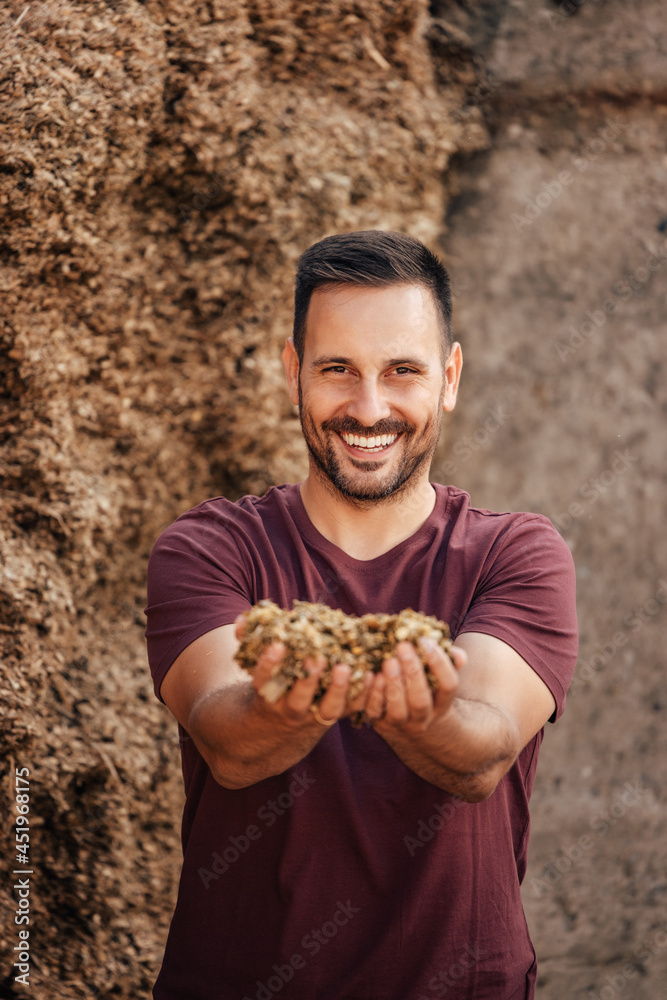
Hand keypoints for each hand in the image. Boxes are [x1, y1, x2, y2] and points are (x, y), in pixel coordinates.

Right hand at [234, 615, 371, 727]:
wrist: (275, 730)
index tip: (278, 644)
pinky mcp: (334, 717)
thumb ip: (248, 642)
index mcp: (268, 694)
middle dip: (307, 680)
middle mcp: (290, 708)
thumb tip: (240, 619)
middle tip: (317, 658)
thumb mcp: (256, 668)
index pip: (264, 680)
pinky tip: (371, 676)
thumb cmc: (269, 685)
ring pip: (327, 709)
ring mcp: (314, 715)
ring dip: (337, 690)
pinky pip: (350, 710)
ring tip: (345, 668)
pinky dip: (362, 696)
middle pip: (298, 699)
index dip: (269, 663)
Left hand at [364, 639, 465, 733]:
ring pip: (397, 712)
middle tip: (403, 646)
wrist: (411, 730)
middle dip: (413, 673)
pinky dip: (372, 694)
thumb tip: (459, 655)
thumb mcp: (440, 680)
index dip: (440, 664)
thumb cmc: (426, 692)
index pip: (448, 686)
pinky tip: (372, 674)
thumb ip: (449, 663)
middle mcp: (422, 718)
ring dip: (393, 685)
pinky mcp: (378, 722)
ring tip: (389, 661)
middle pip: (420, 701)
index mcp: (441, 705)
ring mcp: (400, 724)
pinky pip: (374, 712)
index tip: (425, 641)